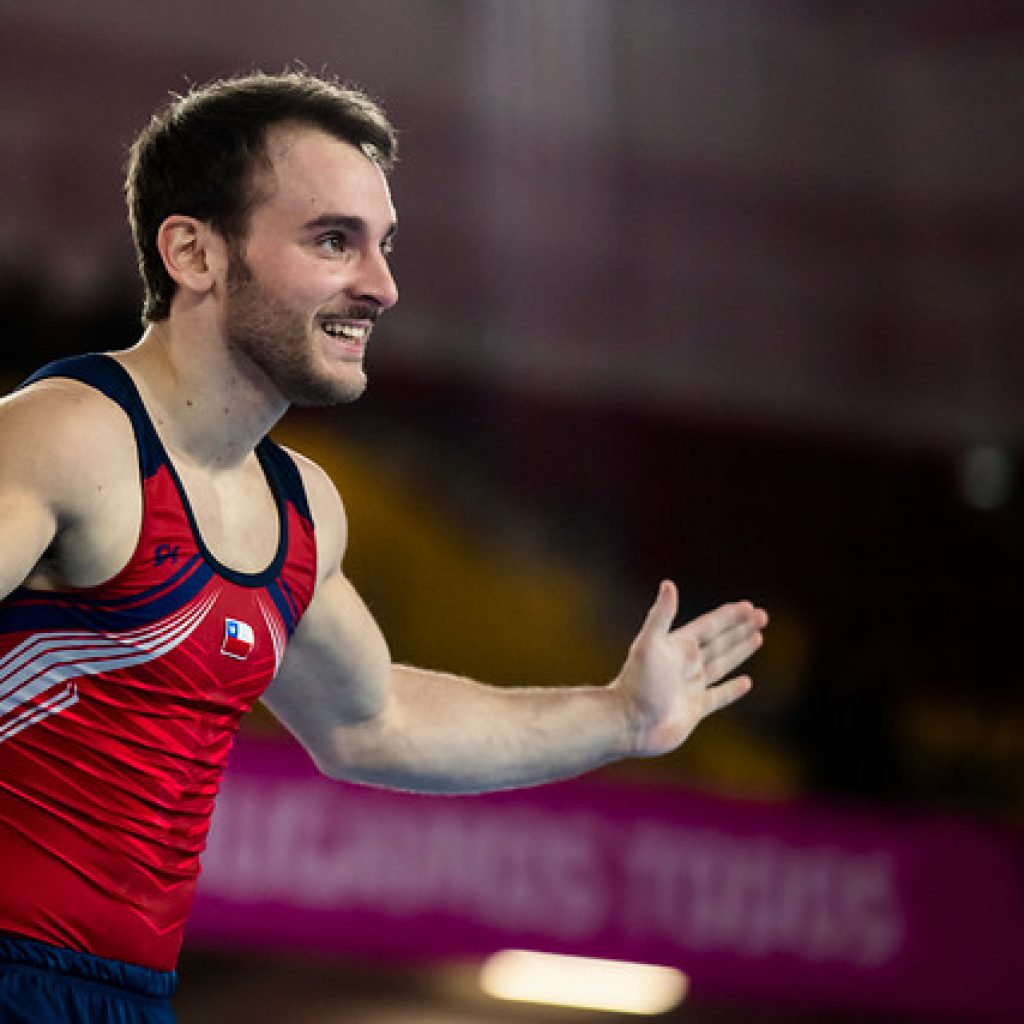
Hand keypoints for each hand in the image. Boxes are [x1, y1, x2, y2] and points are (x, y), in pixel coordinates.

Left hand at [612, 580, 767, 756]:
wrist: (628, 723)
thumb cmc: (636, 683)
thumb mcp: (648, 645)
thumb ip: (661, 616)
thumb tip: (668, 583)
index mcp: (678, 646)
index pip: (710, 625)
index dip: (729, 616)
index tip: (749, 606)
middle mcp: (686, 664)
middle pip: (720, 641)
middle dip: (741, 628)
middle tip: (762, 615)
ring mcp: (691, 687)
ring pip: (722, 664)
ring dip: (740, 650)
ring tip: (758, 637)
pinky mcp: (695, 710)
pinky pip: (719, 696)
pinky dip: (733, 689)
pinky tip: (746, 682)